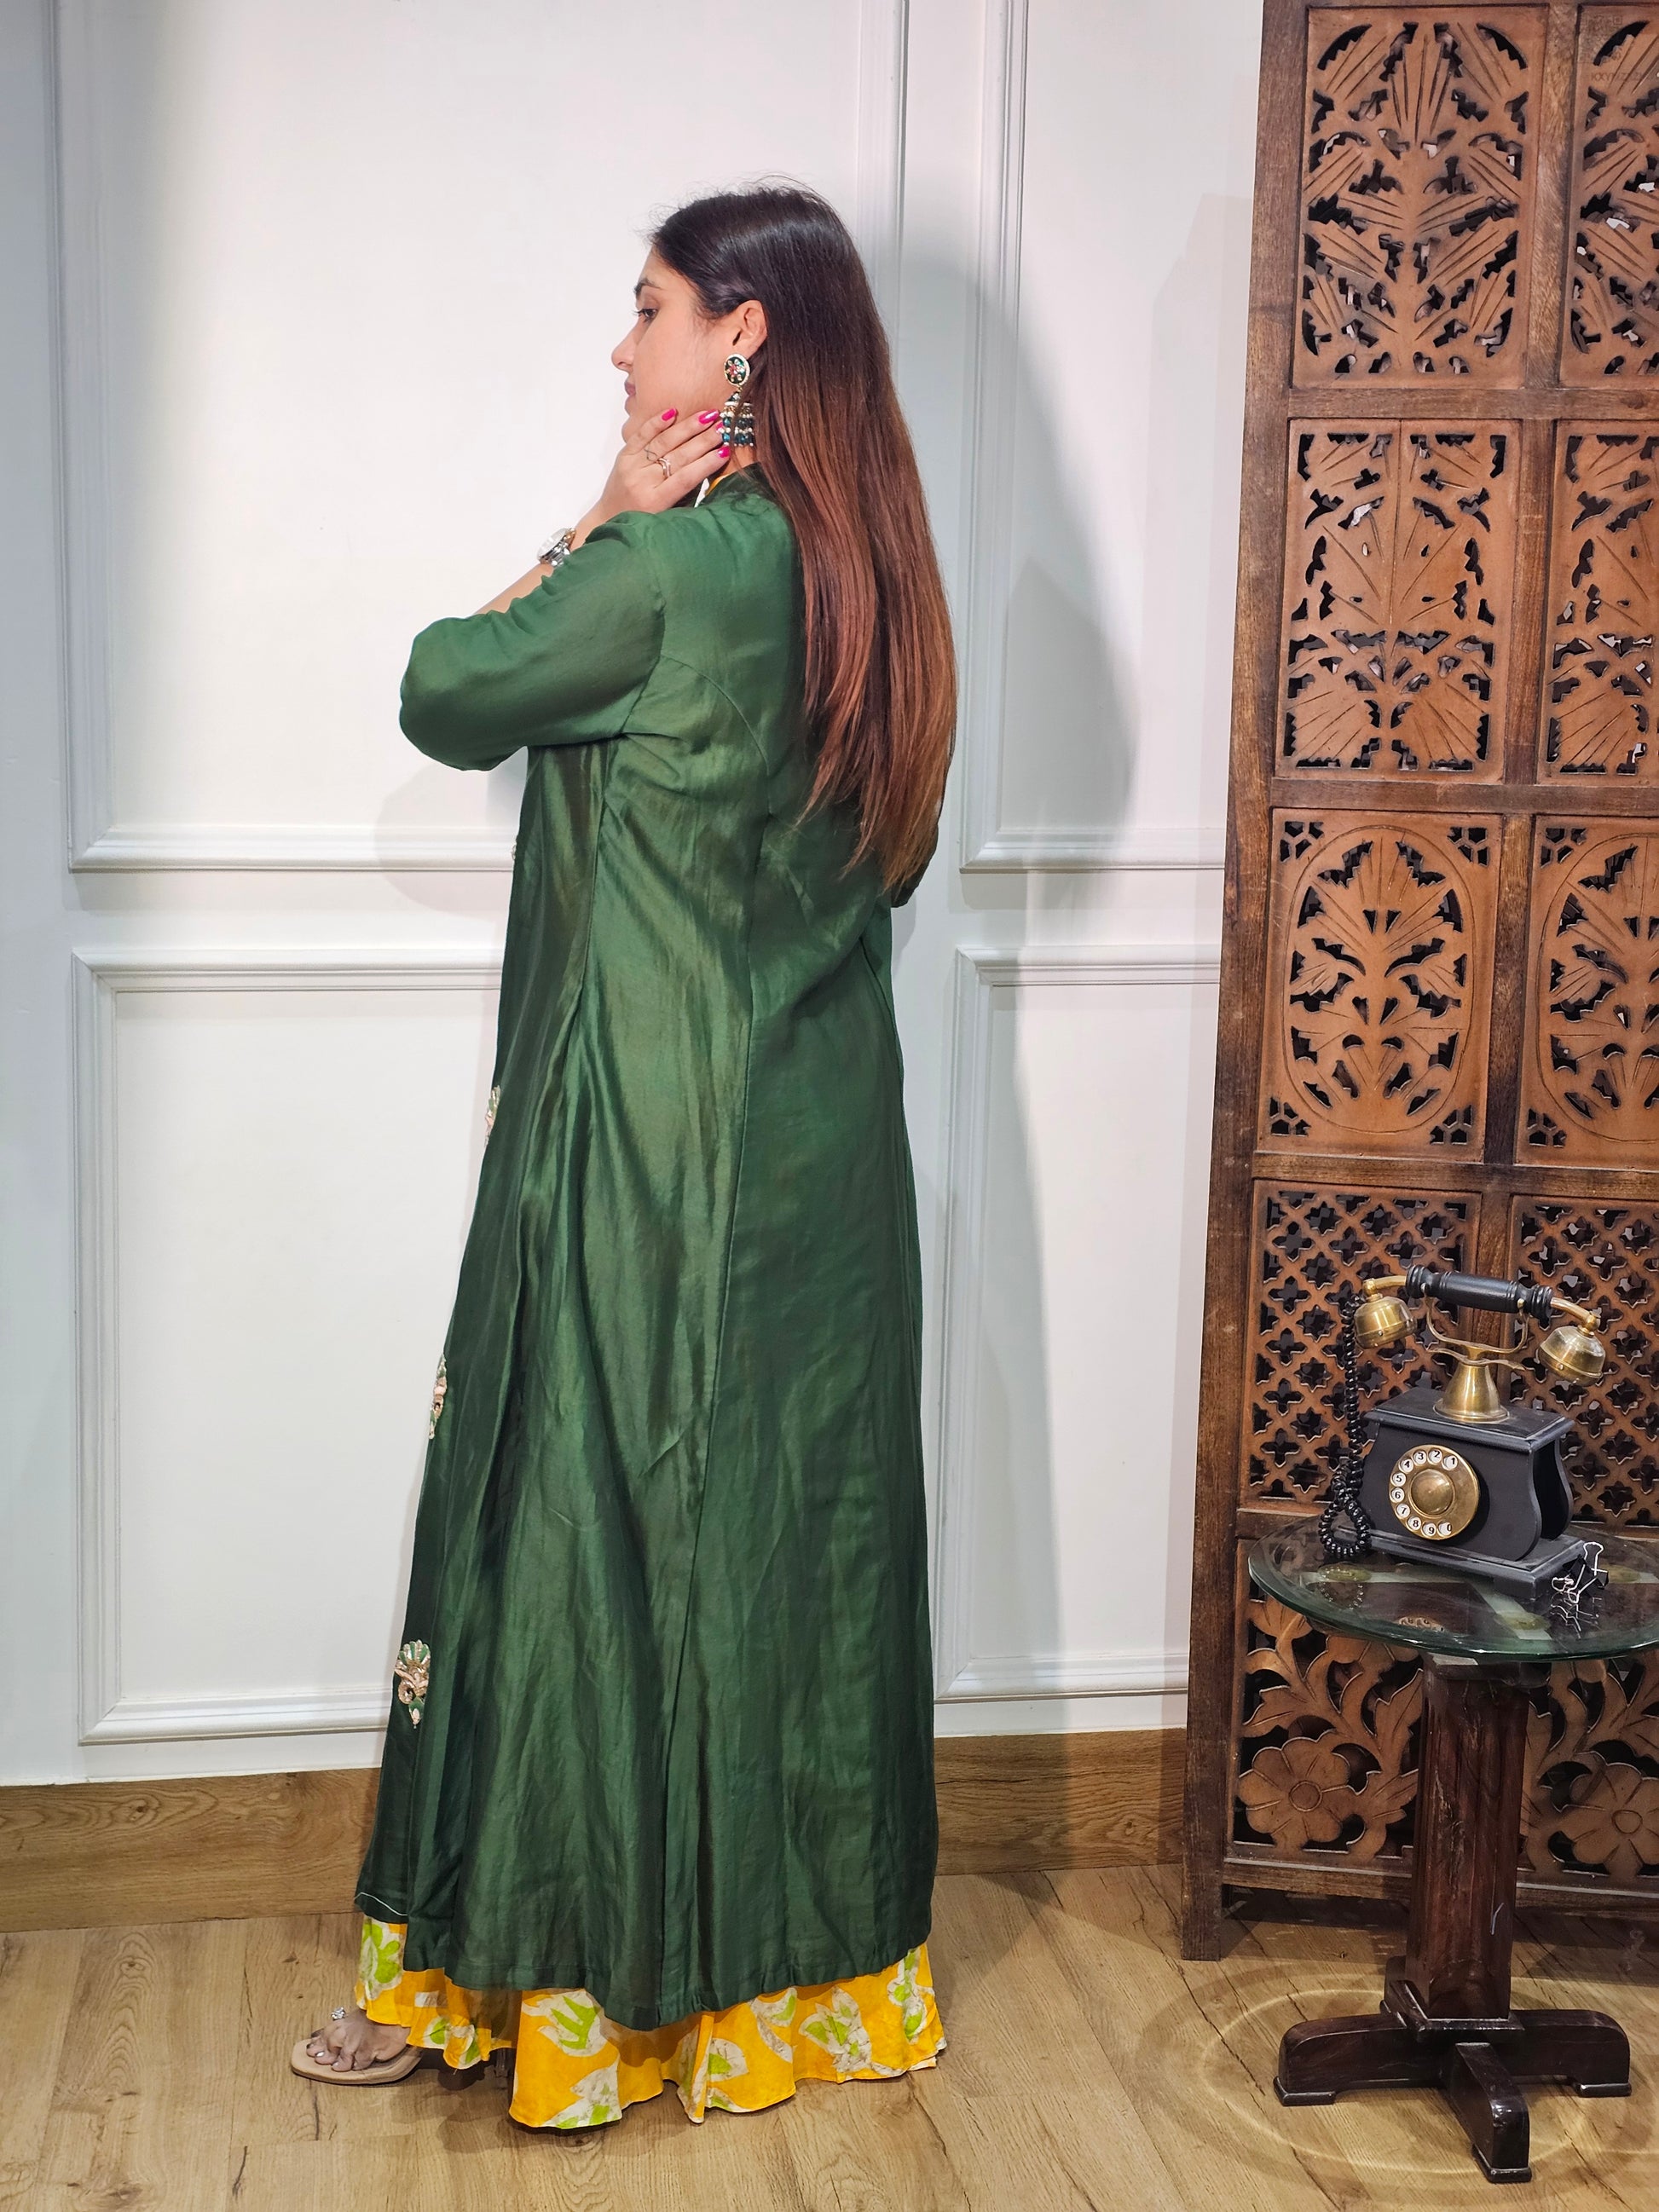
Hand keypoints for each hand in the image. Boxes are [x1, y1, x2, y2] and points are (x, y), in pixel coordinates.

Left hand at [571, 408, 729, 546]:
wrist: (609, 517)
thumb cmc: (644, 520)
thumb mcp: (668, 514)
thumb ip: (686, 494)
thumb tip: (710, 467)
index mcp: (655, 502)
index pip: (685, 478)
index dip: (706, 464)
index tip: (725, 452)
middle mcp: (642, 482)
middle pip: (678, 456)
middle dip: (703, 441)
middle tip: (723, 428)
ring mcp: (632, 466)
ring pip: (663, 441)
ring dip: (688, 427)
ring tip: (708, 415)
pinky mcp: (624, 455)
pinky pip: (642, 434)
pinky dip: (657, 422)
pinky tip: (673, 412)